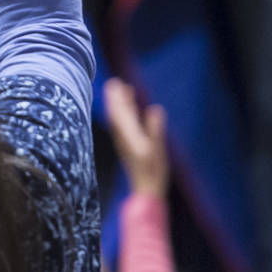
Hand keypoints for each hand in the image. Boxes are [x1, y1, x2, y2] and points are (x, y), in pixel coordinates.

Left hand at [103, 78, 169, 198]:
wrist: (145, 190)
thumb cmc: (153, 172)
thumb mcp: (158, 151)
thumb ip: (155, 130)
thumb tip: (155, 110)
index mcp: (130, 136)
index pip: (121, 113)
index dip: (118, 98)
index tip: (116, 84)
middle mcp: (124, 138)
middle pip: (116, 114)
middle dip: (115, 98)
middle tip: (113, 82)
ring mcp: (124, 142)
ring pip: (118, 120)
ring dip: (118, 105)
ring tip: (120, 90)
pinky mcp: (127, 146)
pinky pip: (122, 126)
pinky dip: (122, 115)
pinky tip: (126, 110)